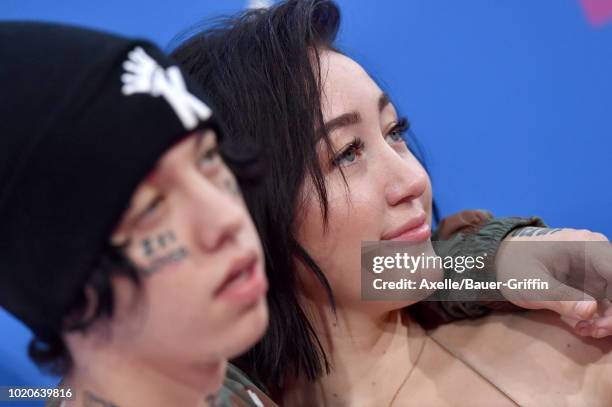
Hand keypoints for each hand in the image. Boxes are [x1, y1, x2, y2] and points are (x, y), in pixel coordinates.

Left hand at [496, 227, 611, 336]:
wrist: (500, 258)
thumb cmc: (514, 265)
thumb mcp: (532, 285)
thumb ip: (560, 298)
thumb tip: (591, 311)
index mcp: (588, 247)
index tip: (605, 323)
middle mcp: (599, 254)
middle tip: (594, 331)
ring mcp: (598, 268)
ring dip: (610, 319)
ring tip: (586, 331)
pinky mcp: (593, 281)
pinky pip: (610, 300)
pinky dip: (603, 316)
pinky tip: (584, 326)